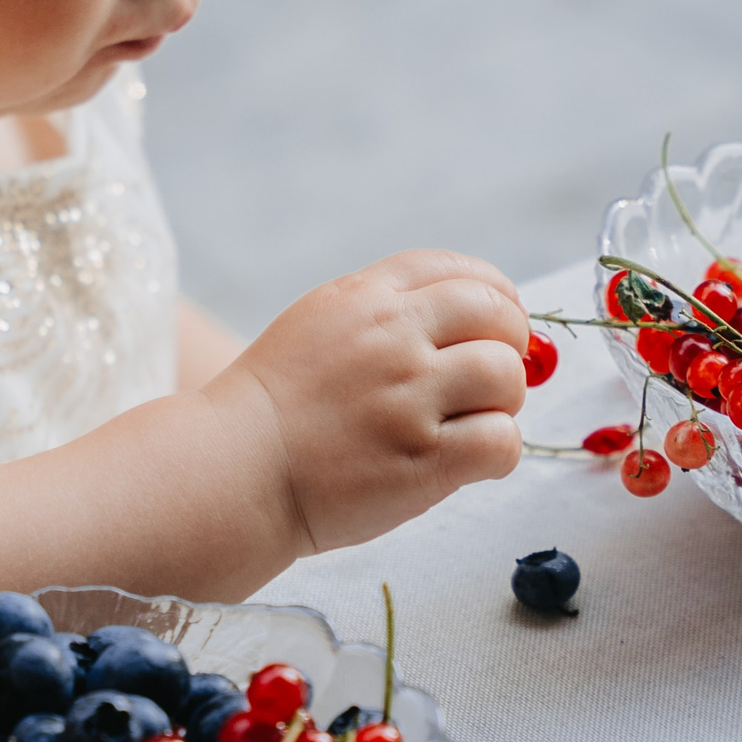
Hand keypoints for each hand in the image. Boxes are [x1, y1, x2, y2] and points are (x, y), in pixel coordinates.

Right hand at [207, 249, 528, 552]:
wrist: (231, 470)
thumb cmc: (277, 406)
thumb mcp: (320, 322)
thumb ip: (385, 309)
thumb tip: (472, 314)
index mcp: (365, 298)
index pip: (459, 271)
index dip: (496, 295)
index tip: (500, 322)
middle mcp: (392, 338)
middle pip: (497, 316)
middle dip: (510, 345)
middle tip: (493, 378)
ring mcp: (408, 398)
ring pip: (506, 378)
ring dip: (503, 402)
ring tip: (472, 422)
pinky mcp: (422, 460)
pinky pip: (500, 441)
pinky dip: (498, 453)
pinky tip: (470, 462)